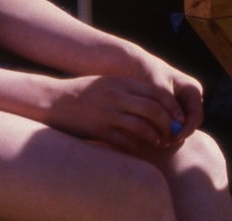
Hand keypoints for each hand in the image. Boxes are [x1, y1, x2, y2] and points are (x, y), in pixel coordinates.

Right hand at [44, 73, 190, 152]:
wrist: (53, 100)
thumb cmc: (84, 92)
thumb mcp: (109, 83)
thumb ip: (130, 90)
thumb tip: (155, 102)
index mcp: (122, 83)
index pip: (156, 92)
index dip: (172, 106)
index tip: (178, 116)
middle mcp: (117, 96)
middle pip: (153, 109)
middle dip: (167, 122)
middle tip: (173, 131)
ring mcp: (107, 113)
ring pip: (141, 126)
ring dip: (154, 136)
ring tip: (159, 141)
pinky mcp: (97, 129)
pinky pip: (123, 140)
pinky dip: (136, 145)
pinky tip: (140, 148)